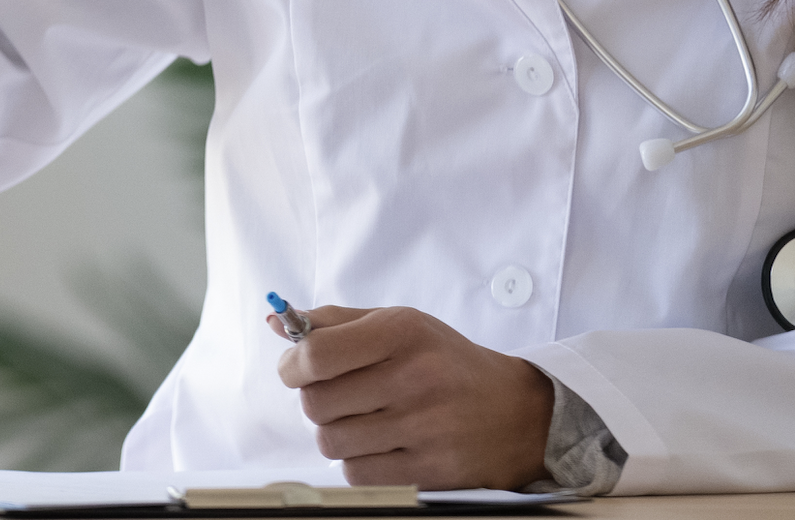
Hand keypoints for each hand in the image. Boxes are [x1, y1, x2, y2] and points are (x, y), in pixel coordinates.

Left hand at [272, 305, 553, 491]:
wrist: (519, 413)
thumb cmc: (446, 363)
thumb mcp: (400, 325)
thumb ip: (335, 322)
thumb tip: (276, 321)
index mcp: (401, 332)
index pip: (316, 354)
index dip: (292, 366)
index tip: (296, 369)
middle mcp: (414, 377)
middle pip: (317, 404)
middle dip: (315, 401)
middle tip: (337, 397)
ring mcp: (424, 427)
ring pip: (332, 442)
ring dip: (336, 433)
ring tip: (361, 420)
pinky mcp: (431, 470)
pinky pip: (358, 474)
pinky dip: (357, 463)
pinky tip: (380, 446)